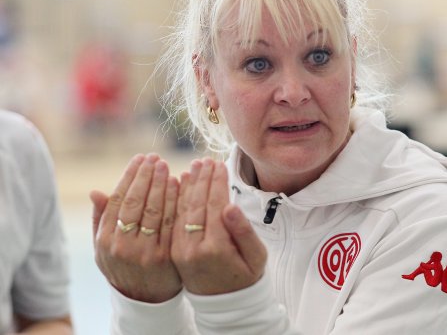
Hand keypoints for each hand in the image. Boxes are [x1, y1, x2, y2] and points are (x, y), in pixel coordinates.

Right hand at [91, 153, 181, 302]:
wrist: (144, 298)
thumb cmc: (123, 265)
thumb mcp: (103, 247)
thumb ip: (100, 220)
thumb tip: (95, 191)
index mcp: (105, 240)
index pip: (118, 200)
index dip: (130, 176)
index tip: (139, 159)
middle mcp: (122, 245)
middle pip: (136, 202)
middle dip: (146, 176)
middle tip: (155, 157)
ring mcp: (144, 252)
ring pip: (154, 210)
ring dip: (161, 184)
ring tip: (166, 166)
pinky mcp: (165, 256)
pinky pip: (171, 223)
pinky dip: (175, 201)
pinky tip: (179, 185)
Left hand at [171, 158, 266, 294]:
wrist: (225, 305)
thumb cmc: (246, 277)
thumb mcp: (256, 257)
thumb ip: (244, 231)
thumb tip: (231, 206)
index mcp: (216, 248)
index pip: (215, 205)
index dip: (217, 182)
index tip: (219, 164)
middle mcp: (194, 249)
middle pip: (196, 205)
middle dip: (201, 179)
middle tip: (205, 159)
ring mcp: (181, 251)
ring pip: (181, 211)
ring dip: (187, 186)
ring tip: (193, 166)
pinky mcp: (174, 251)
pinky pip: (173, 220)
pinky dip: (177, 200)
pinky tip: (181, 184)